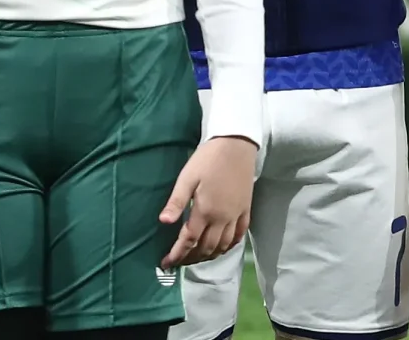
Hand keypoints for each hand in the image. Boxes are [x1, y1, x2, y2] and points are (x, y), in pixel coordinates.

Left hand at [159, 135, 256, 266]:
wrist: (236, 144)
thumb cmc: (207, 159)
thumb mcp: (187, 177)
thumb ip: (176, 202)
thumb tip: (163, 222)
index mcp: (205, 210)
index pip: (189, 241)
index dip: (176, 255)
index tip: (166, 264)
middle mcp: (222, 218)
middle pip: (206, 248)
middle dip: (190, 258)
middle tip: (178, 261)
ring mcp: (236, 215)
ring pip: (223, 245)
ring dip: (208, 256)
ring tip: (196, 258)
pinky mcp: (246, 210)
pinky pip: (239, 236)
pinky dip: (228, 246)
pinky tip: (221, 248)